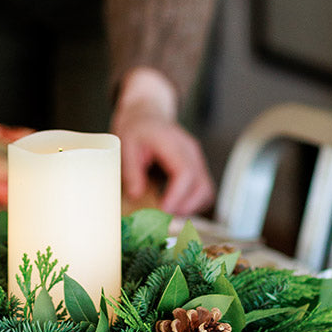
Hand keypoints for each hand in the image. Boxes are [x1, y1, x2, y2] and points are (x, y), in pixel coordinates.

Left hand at [111, 67, 214, 215]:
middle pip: (201, 186)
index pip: (185, 173)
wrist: (146, 114)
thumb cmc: (136, 129)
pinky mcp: (197, 168)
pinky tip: (174, 206)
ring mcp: (196, 160)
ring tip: (167, 213)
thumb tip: (137, 195)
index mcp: (173, 143)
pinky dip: (193, 204)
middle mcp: (190, 151)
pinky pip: (204, 191)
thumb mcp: (125, 145)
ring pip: (206, 191)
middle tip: (162, 217)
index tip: (162, 211)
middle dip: (184, 207)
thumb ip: (131, 171)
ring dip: (190, 207)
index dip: (176, 196)